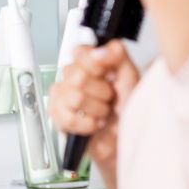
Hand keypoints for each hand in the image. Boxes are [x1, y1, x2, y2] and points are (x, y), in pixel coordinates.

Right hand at [48, 41, 139, 171]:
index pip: (79, 51)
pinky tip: (94, 123)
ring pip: (74, 96)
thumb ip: (117, 55)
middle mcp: (73, 77)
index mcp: (89, 63)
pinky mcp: (58, 116)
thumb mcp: (130, 76)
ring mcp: (62, 96)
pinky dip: (87, 124)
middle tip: (109, 98)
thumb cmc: (127, 109)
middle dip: (101, 91)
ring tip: (102, 112)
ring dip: (96, 109)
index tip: (110, 75)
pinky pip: (67, 117)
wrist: (124, 138)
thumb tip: (100, 50)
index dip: (95, 64)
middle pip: (77, 75)